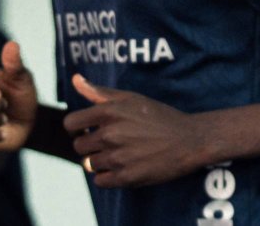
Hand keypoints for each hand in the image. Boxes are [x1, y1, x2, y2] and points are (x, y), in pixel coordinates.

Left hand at [64, 74, 208, 187]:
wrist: (188, 140)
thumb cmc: (159, 116)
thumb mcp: (130, 98)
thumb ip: (99, 91)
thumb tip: (75, 79)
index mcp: (109, 112)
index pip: (70, 124)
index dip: (76, 128)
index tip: (87, 129)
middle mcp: (110, 134)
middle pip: (79, 146)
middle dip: (89, 144)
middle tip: (108, 142)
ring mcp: (118, 157)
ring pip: (89, 164)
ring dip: (100, 160)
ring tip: (120, 153)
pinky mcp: (126, 178)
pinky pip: (100, 181)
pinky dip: (107, 176)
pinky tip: (121, 167)